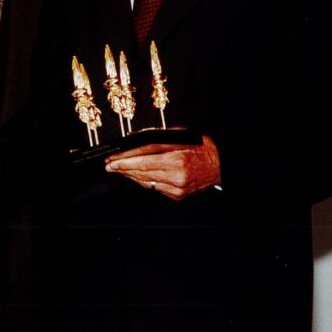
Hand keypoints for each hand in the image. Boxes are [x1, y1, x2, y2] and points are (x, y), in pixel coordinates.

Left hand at [104, 135, 220, 199]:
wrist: (220, 166)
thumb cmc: (202, 148)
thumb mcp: (181, 136)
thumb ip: (159, 138)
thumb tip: (136, 140)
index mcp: (177, 159)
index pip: (143, 159)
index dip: (125, 160)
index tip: (113, 160)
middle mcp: (176, 176)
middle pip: (142, 171)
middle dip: (123, 168)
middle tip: (111, 165)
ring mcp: (176, 188)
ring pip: (146, 181)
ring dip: (131, 175)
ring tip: (120, 170)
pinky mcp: (177, 195)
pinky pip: (154, 188)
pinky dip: (144, 181)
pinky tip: (136, 176)